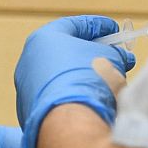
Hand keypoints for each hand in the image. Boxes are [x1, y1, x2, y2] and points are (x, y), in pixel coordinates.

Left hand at [15, 15, 135, 147]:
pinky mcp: (31, 115)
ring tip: (109, 82)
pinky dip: (74, 97)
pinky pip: (57, 100)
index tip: (115, 30)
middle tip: (114, 56)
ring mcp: (27, 91)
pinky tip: (92, 102)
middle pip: (65, 53)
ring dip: (84, 77)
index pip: (73, 25)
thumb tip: (120, 58)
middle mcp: (29, 63)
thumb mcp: (110, 58)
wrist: (70, 122)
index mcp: (43, 40)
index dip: (98, 26)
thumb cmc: (88, 80)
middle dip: (93, 54)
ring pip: (61, 79)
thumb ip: (115, 53)